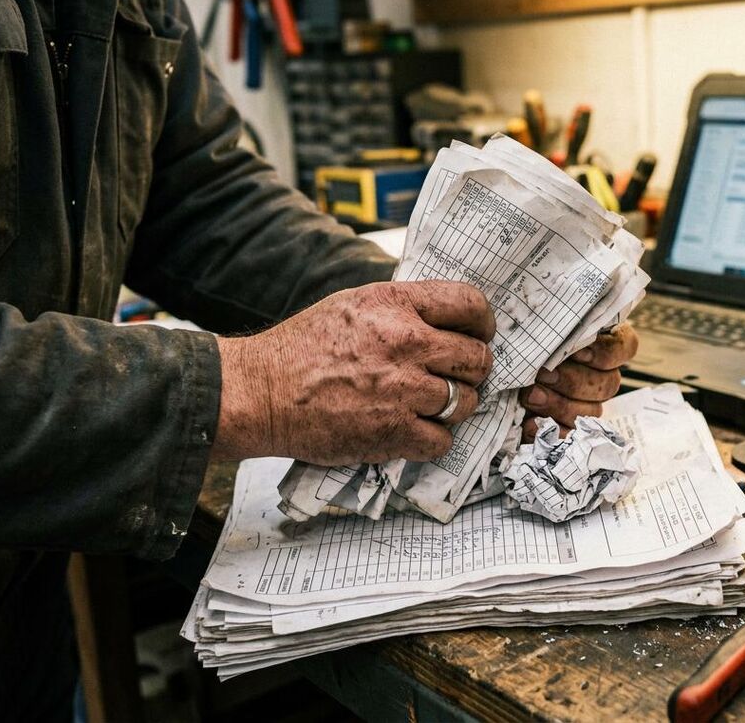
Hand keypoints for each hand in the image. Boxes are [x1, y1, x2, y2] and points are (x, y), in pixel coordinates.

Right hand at [212, 281, 494, 465]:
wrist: (261, 393)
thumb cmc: (303, 348)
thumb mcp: (353, 304)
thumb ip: (401, 307)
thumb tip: (445, 316)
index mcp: (396, 304)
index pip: (470, 304)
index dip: (483, 322)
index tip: (479, 334)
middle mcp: (406, 342)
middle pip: (477, 358)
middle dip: (472, 370)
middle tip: (455, 376)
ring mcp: (402, 389)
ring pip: (465, 401)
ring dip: (453, 406)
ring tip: (429, 404)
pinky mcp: (393, 431)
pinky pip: (442, 439)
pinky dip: (433, 439)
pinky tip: (412, 429)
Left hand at [519, 322, 638, 438]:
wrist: (497, 362)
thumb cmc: (524, 335)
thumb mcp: (539, 322)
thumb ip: (555, 324)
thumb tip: (555, 331)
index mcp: (605, 342)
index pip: (626, 348)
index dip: (606, 354)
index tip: (578, 353)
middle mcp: (602, 375)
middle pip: (607, 385)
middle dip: (573, 381)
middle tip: (543, 374)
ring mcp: (588, 404)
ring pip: (591, 412)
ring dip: (559, 406)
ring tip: (530, 396)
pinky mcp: (566, 426)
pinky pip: (571, 436)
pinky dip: (552, 432)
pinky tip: (530, 424)